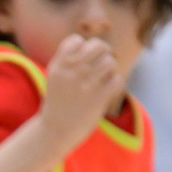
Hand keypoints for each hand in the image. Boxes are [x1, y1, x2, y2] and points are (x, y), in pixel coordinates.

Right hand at [37, 35, 122, 158]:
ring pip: (110, 62)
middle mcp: (72, 72)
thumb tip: (93, 45)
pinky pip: (117, 80)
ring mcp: (85, 85)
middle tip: (102, 64)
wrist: (54, 132)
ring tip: (104, 79)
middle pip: (98, 46)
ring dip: (110, 70)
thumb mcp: (54, 77)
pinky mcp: (98, 98)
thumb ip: (67, 59)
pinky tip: (108, 91)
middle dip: (103, 53)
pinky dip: (115, 84)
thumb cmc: (56, 103)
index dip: (83, 47)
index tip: (83, 60)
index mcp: (59, 65)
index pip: (77, 40)